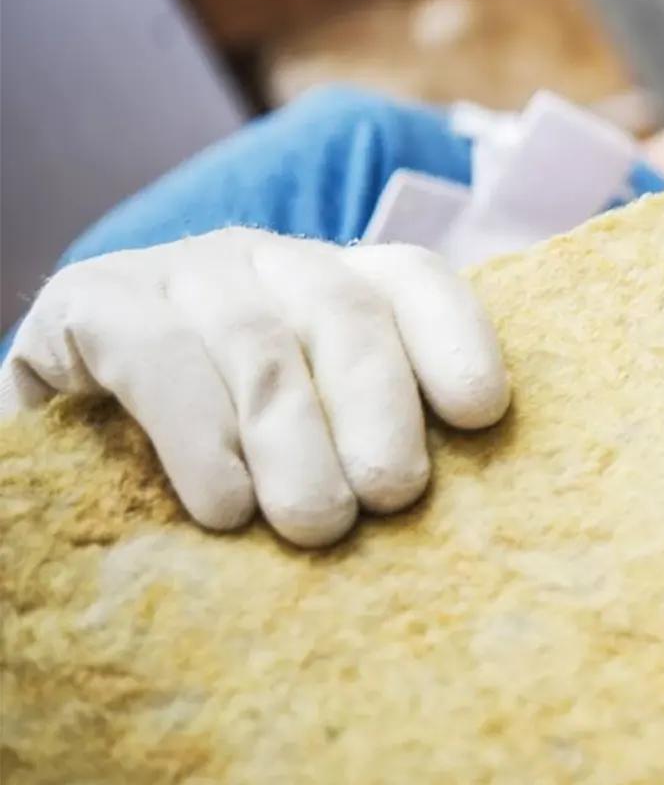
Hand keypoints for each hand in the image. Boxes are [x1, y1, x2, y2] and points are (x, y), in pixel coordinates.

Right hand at [2, 228, 507, 546]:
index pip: (413, 281)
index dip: (456, 338)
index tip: (482, 413)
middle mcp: (265, 261)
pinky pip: (158, 357)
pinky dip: (198, 436)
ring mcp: (180, 272)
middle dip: (380, 407)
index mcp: (331, 285)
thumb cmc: (208, 461)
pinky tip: (223, 508)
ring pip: (261, 344)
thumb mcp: (299, 446)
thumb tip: (448, 509)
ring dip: (295, 440)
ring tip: (317, 524)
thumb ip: (362, 450)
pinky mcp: (95, 301)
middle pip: (347, 313)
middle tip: (393, 497)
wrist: (59, 445)